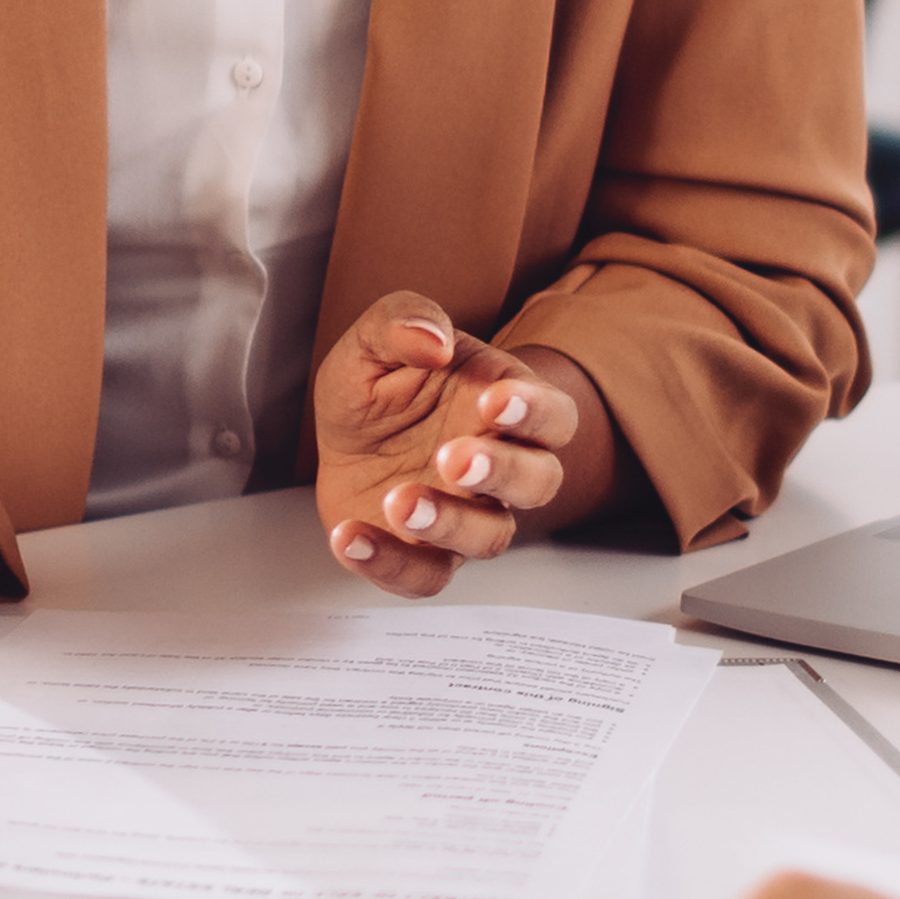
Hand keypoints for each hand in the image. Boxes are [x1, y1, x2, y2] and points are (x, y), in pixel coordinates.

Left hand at [312, 298, 605, 594]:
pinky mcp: (424, 555)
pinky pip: (425, 577)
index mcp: (503, 407)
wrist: (344, 439)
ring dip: (449, 523)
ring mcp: (466, 516)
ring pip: (490, 537)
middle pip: (539, 482)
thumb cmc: (380, 388)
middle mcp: (498, 468)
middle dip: (501, 471)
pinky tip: (351, 538)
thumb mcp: (375, 339)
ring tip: (398, 500)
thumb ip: (403, 321)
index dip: (536, 411)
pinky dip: (389, 565)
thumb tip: (433, 340)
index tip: (496, 401)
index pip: (554, 416)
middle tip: (453, 457)